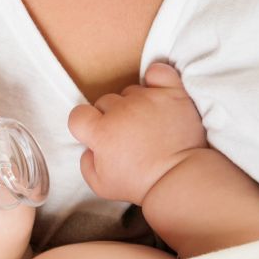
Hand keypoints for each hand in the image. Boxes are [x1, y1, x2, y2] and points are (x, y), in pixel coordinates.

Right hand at [68, 63, 205, 204]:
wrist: (180, 178)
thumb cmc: (141, 184)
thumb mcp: (100, 185)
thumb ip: (86, 163)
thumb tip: (89, 148)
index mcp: (102, 132)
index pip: (78, 115)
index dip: (85, 125)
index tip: (97, 135)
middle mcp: (122, 110)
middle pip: (105, 101)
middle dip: (111, 117)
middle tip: (127, 136)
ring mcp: (148, 100)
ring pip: (131, 91)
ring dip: (135, 104)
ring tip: (148, 125)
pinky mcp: (173, 94)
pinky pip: (158, 72)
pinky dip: (156, 79)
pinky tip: (156, 93)